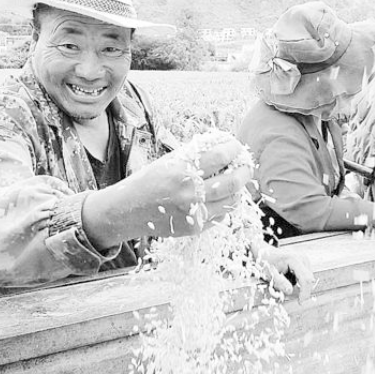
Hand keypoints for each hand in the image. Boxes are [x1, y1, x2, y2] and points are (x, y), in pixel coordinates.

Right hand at [82, 135, 251, 246]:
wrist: (128, 210)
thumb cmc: (149, 181)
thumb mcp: (170, 161)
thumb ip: (197, 154)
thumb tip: (225, 145)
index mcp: (182, 170)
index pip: (220, 156)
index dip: (234, 149)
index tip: (237, 146)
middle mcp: (189, 192)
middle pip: (232, 181)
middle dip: (245, 171)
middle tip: (246, 165)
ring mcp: (193, 213)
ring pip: (231, 201)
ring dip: (238, 189)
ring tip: (236, 181)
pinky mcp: (195, 228)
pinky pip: (221, 216)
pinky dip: (225, 205)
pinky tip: (220, 197)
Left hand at [256, 245, 314, 301]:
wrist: (266, 253)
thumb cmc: (266, 263)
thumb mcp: (269, 274)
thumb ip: (279, 283)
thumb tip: (290, 291)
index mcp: (294, 259)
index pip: (306, 279)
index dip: (305, 292)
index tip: (300, 302)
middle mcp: (302, 258)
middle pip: (309, 280)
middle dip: (301, 289)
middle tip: (287, 292)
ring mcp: (305, 260)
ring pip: (307, 279)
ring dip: (297, 284)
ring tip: (283, 279)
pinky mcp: (304, 263)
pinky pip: (305, 277)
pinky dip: (297, 281)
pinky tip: (287, 277)